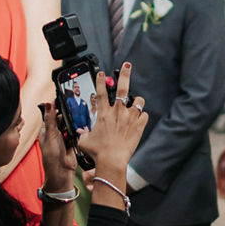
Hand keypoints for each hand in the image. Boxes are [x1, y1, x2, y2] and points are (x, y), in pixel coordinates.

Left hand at [39, 102, 77, 191]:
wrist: (62, 170)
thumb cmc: (52, 155)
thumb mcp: (50, 133)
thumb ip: (50, 118)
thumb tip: (48, 104)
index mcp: (45, 130)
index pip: (51, 115)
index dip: (56, 109)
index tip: (62, 102)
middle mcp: (54, 133)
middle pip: (62, 119)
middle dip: (66, 118)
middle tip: (68, 118)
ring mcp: (63, 137)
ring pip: (69, 126)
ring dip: (71, 127)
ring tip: (69, 130)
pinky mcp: (72, 142)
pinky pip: (75, 133)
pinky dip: (76, 134)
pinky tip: (74, 136)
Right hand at [79, 62, 147, 183]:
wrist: (112, 160)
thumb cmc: (98, 152)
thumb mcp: (84, 141)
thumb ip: (83, 134)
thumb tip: (80, 133)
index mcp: (104, 113)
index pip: (101, 92)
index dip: (100, 80)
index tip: (101, 72)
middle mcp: (117, 112)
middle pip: (123, 87)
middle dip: (124, 74)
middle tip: (127, 65)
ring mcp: (130, 117)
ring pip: (138, 100)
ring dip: (137, 101)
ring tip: (135, 104)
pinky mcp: (139, 125)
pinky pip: (144, 115)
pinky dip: (142, 117)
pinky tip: (138, 121)